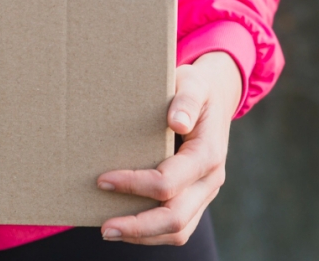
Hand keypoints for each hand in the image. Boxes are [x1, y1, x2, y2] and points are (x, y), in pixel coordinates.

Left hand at [97, 51, 241, 244]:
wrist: (216, 96)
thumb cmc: (196, 88)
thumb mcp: (193, 82)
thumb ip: (186, 99)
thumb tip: (177, 122)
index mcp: (208, 153)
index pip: (168, 182)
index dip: (134, 185)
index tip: (102, 180)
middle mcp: (210, 179)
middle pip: (176, 218)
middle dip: (138, 226)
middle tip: (104, 227)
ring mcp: (205, 193)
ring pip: (179, 231)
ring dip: (143, 236)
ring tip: (109, 230)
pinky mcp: (197, 198)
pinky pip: (178, 227)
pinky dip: (151, 232)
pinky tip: (126, 225)